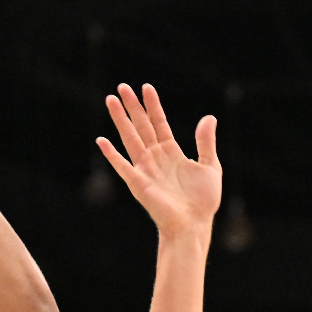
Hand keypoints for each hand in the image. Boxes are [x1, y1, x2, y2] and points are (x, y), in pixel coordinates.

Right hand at [96, 84, 220, 235]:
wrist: (194, 224)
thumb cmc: (203, 201)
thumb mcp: (210, 166)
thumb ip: (205, 142)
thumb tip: (208, 117)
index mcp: (171, 153)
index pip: (159, 123)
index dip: (153, 106)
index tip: (146, 88)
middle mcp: (155, 158)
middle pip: (141, 126)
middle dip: (132, 107)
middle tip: (122, 87)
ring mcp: (145, 169)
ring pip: (130, 139)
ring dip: (120, 120)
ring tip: (111, 101)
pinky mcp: (138, 183)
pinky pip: (122, 165)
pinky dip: (111, 154)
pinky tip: (101, 140)